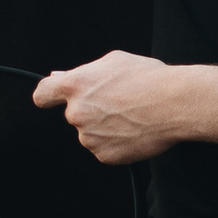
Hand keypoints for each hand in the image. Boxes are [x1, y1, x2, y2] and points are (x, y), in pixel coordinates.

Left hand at [34, 50, 182, 166]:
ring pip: (90, 133)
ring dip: (104, 128)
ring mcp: (89, 137)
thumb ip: (83, 72)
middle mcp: (77, 113)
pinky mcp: (104, 155)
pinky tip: (134, 131)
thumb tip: (60, 77)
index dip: (48, 96)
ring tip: (131, 116)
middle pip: (74, 114)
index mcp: (75, 86)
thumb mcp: (114, 61)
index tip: (52, 99)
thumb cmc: (148, 79)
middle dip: (91, 110)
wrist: (174, 104)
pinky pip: (104, 149)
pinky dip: (116, 143)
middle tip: (117, 103)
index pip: (43, 94)